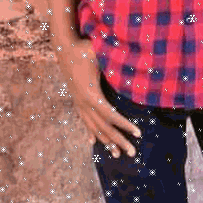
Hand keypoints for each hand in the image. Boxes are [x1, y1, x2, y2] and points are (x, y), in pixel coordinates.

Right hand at [54, 35, 140, 158]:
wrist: (64, 47)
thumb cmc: (84, 48)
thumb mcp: (100, 52)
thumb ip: (114, 55)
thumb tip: (134, 54)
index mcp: (91, 95)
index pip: (111, 115)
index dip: (124, 125)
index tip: (138, 133)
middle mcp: (84, 104)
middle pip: (103, 128)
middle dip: (119, 141)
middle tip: (132, 153)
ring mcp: (79, 104)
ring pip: (93, 128)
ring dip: (106, 141)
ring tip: (117, 154)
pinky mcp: (77, 101)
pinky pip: (84, 122)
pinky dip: (91, 132)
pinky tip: (93, 142)